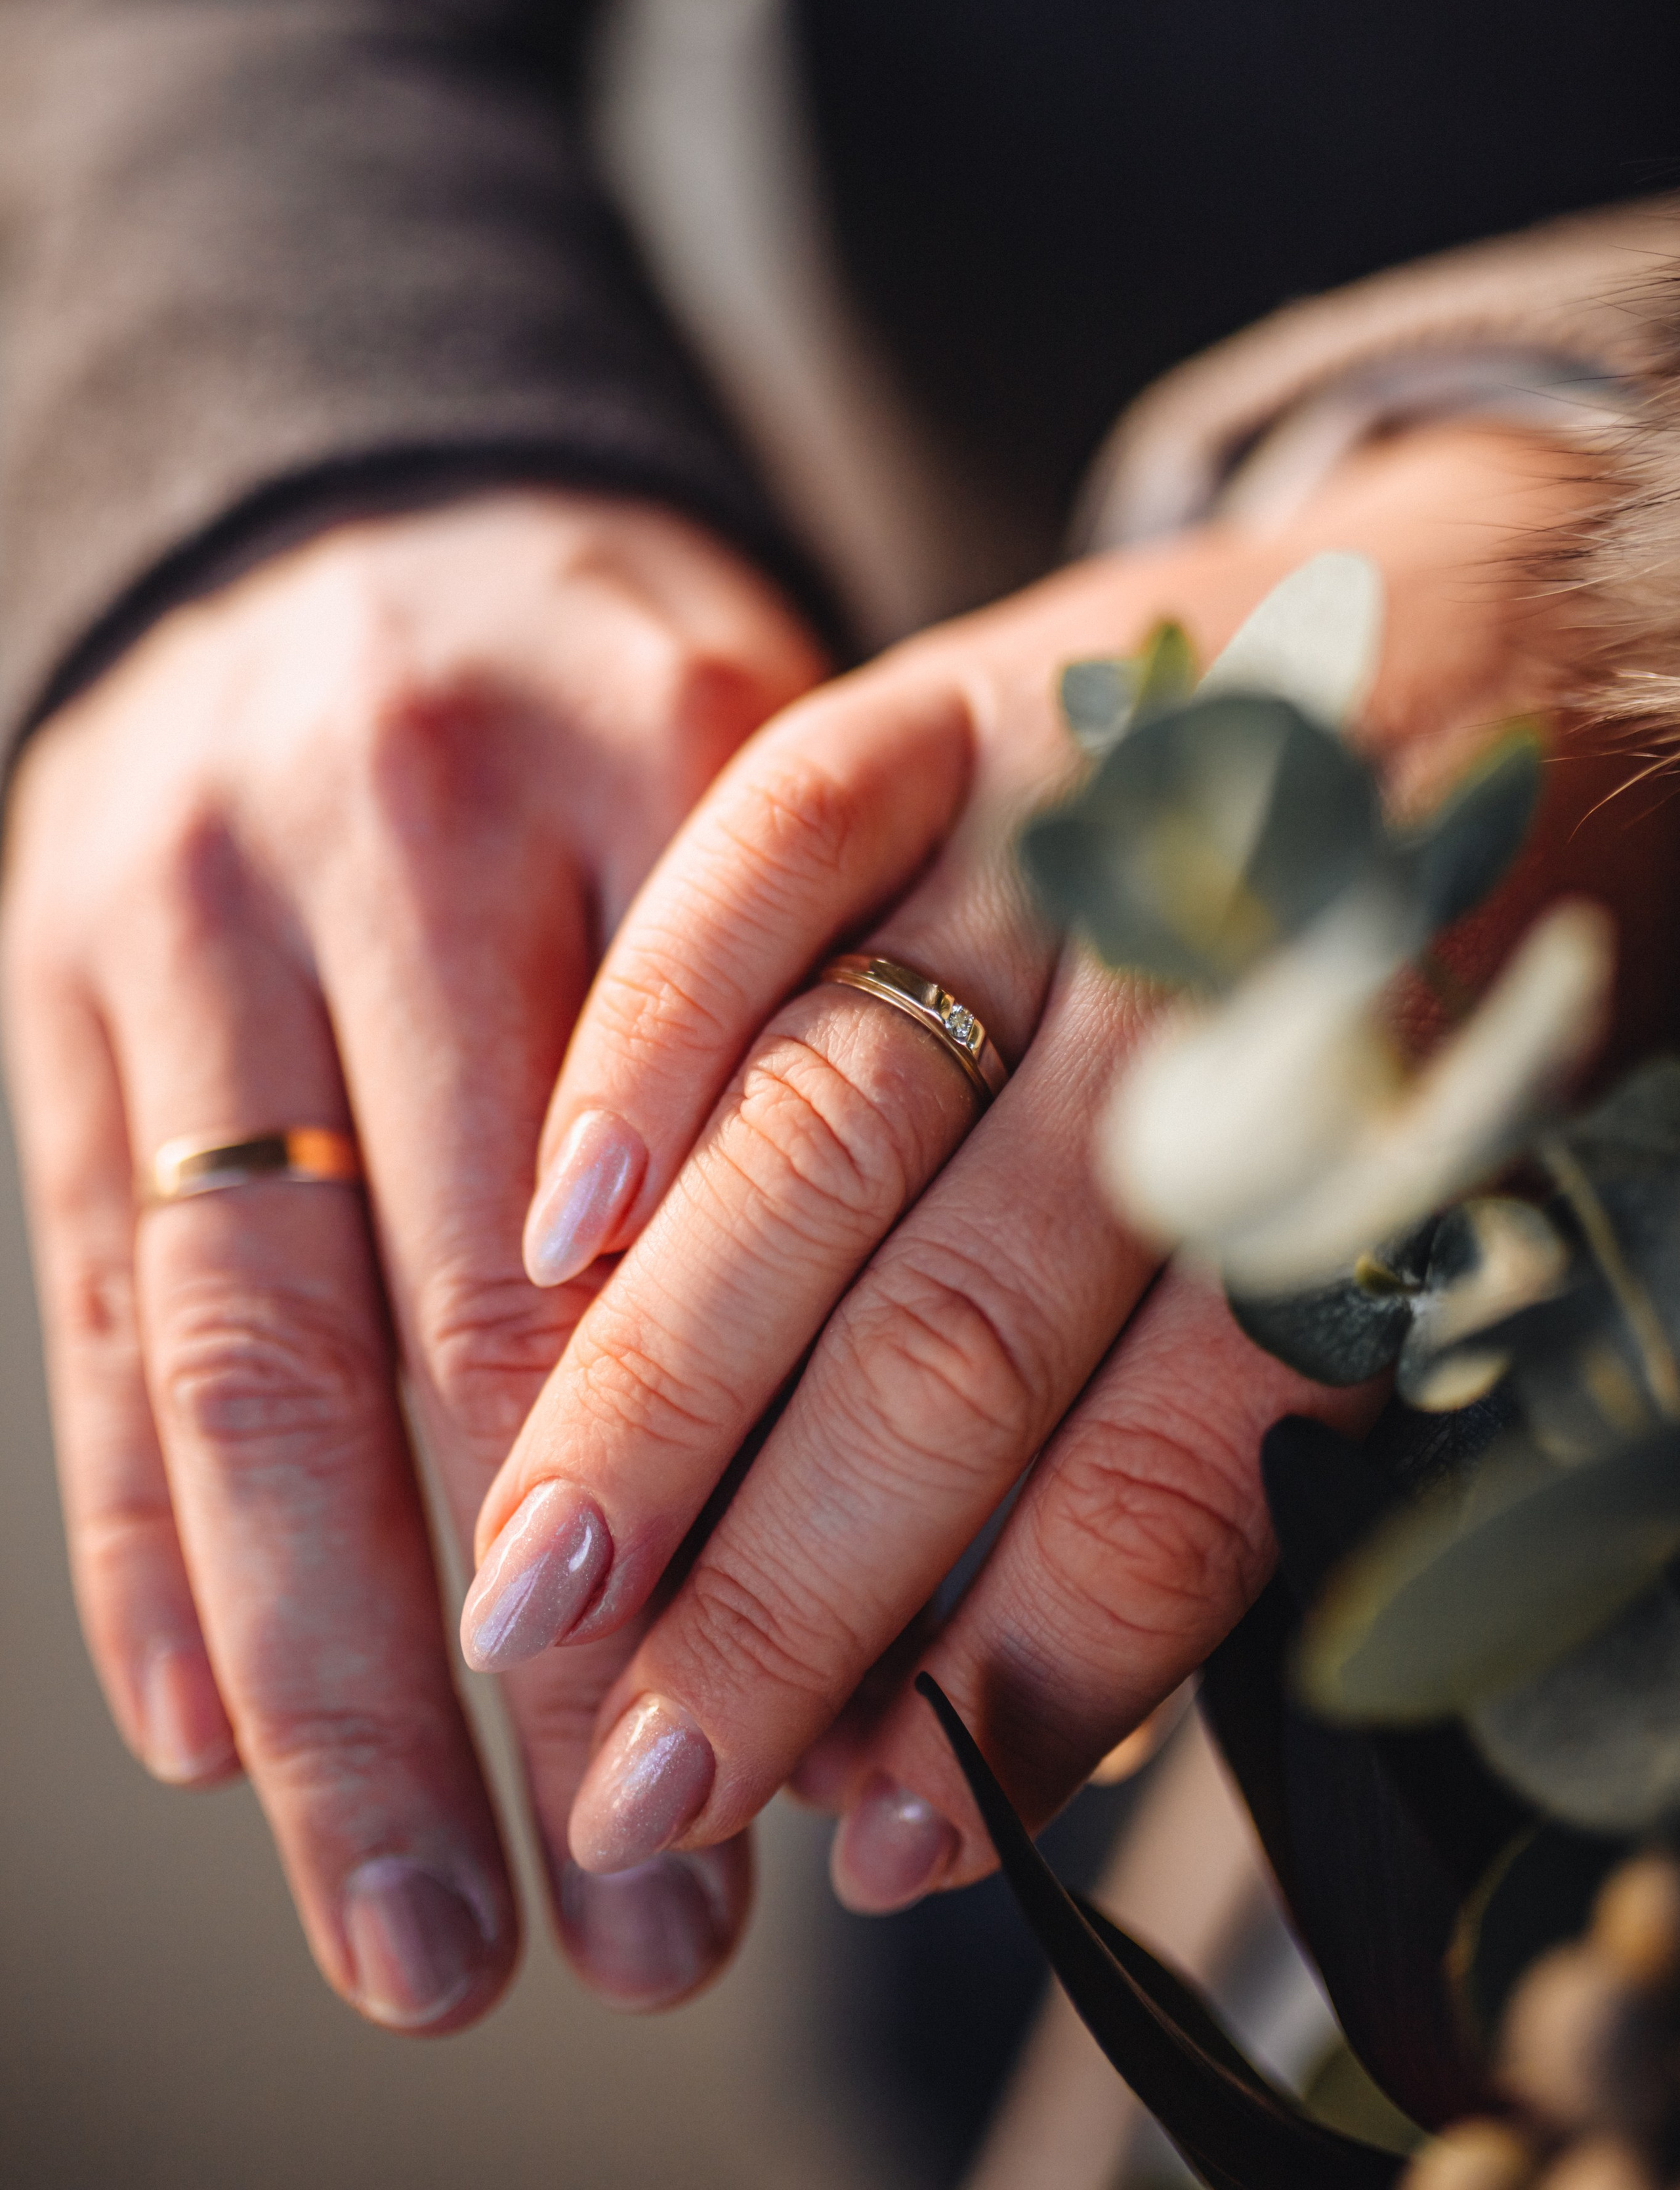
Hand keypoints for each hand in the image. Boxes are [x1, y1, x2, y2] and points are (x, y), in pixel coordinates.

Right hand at [0, 491, 822, 2024]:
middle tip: (638, 1922)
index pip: (699, 1205)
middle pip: (464, 1317)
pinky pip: (91, 1298)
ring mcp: (192, 915)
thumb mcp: (781, 770)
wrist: (353, 511)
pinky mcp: (56, 995)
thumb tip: (929, 1449)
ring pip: (251, 1353)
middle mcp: (403, 834)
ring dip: (329, 1679)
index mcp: (648, 765)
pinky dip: (144, 1534)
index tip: (824, 1753)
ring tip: (426, 1922)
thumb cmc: (610, 691)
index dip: (750, 1511)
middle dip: (549, 1659)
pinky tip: (208, 1732)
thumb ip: (841, 1040)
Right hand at [465, 426, 1679, 1926]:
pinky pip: (770, 852)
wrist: (1531, 606)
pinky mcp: (956, 697)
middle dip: (778, 1581)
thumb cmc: (1498, 944)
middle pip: (958, 1324)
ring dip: (671, 1375)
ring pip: (834, 1129)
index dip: (1011, 1659)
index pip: (1168, 1449)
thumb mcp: (1457, 1177)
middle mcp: (1215, 978)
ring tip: (543, 1576)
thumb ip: (1247, 1426)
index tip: (866, 1825)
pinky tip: (554, 1218)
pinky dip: (654, 1032)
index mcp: (1388, 1126)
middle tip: (636, 1774)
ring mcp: (1067, 821)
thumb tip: (1002, 1704)